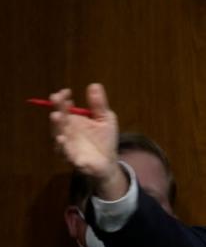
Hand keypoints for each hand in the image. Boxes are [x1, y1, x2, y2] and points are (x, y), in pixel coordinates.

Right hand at [50, 84, 126, 198]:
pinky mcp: (72, 158)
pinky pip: (65, 152)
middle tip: (56, 98)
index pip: (65, 107)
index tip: (66, 91)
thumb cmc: (104, 139)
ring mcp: (67, 144)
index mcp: (74, 120)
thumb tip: (94, 84)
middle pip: (60, 118)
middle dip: (58, 108)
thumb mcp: (105, 118)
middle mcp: (67, 131)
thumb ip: (99, 104)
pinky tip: (62, 139)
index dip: (64, 99)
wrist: (108, 161)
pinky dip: (63, 146)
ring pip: (59, 134)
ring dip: (57, 125)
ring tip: (57, 115)